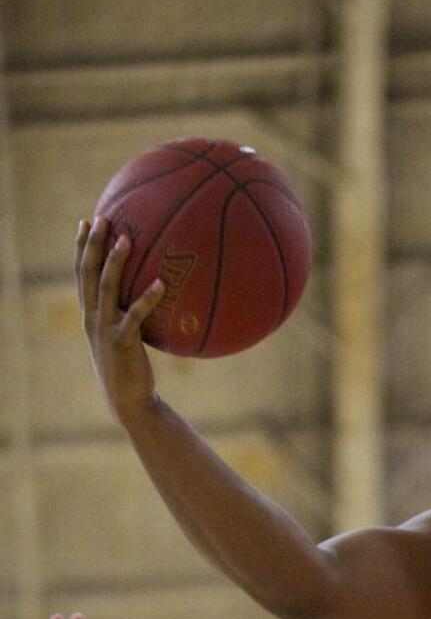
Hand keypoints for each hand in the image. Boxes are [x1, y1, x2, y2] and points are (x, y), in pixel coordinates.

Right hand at [75, 217, 163, 424]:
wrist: (127, 400)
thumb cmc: (129, 367)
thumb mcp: (124, 336)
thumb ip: (129, 313)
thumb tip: (154, 288)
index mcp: (90, 314)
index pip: (81, 274)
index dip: (81, 248)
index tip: (85, 222)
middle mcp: (92, 318)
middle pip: (88, 274)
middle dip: (92, 245)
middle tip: (100, 218)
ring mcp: (105, 329)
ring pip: (107, 289)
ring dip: (115, 262)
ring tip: (126, 239)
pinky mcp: (122, 343)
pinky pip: (135, 317)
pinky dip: (146, 299)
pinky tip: (161, 283)